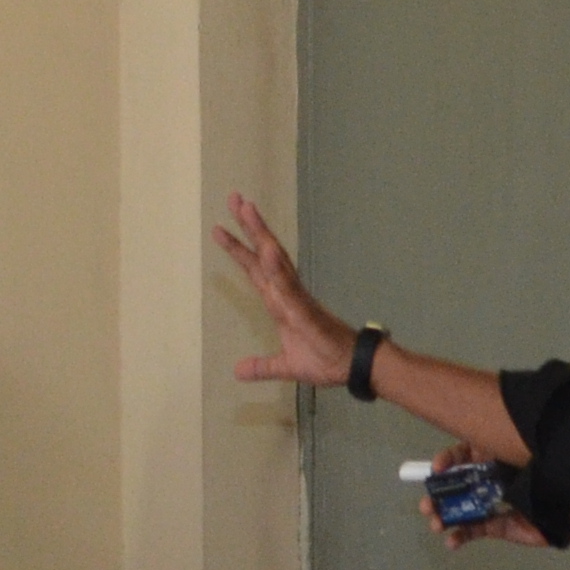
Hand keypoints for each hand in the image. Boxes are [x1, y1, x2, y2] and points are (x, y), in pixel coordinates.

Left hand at [213, 193, 355, 389]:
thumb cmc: (324, 360)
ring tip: (247, 210)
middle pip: (263, 254)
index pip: (254, 270)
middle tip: (233, 198)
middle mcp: (286, 293)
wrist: (350, 368)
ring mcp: (296, 298)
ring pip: (275, 260)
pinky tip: (266, 252)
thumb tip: (238, 371)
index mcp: (279, 302)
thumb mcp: (285, 366)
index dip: (238, 249)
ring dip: (260, 235)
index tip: (220, 228)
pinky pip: (289, 288)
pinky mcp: (306, 310)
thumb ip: (262, 366)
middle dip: (247, 227)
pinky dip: (277, 269)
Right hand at [421, 446, 552, 551]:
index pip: (463, 455)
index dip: (447, 460)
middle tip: (427, 506)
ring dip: (443, 516)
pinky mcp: (495, 526)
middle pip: (455, 485)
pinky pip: (473, 530)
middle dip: (437, 495)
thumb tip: (467, 446)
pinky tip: (451, 543)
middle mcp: (487, 479)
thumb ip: (497, 450)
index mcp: (493, 458)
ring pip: (459, 508)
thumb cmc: (545, 479)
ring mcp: (489, 504)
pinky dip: (460, 537)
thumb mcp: (519, 460)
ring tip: (435, 524)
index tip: (437, 469)